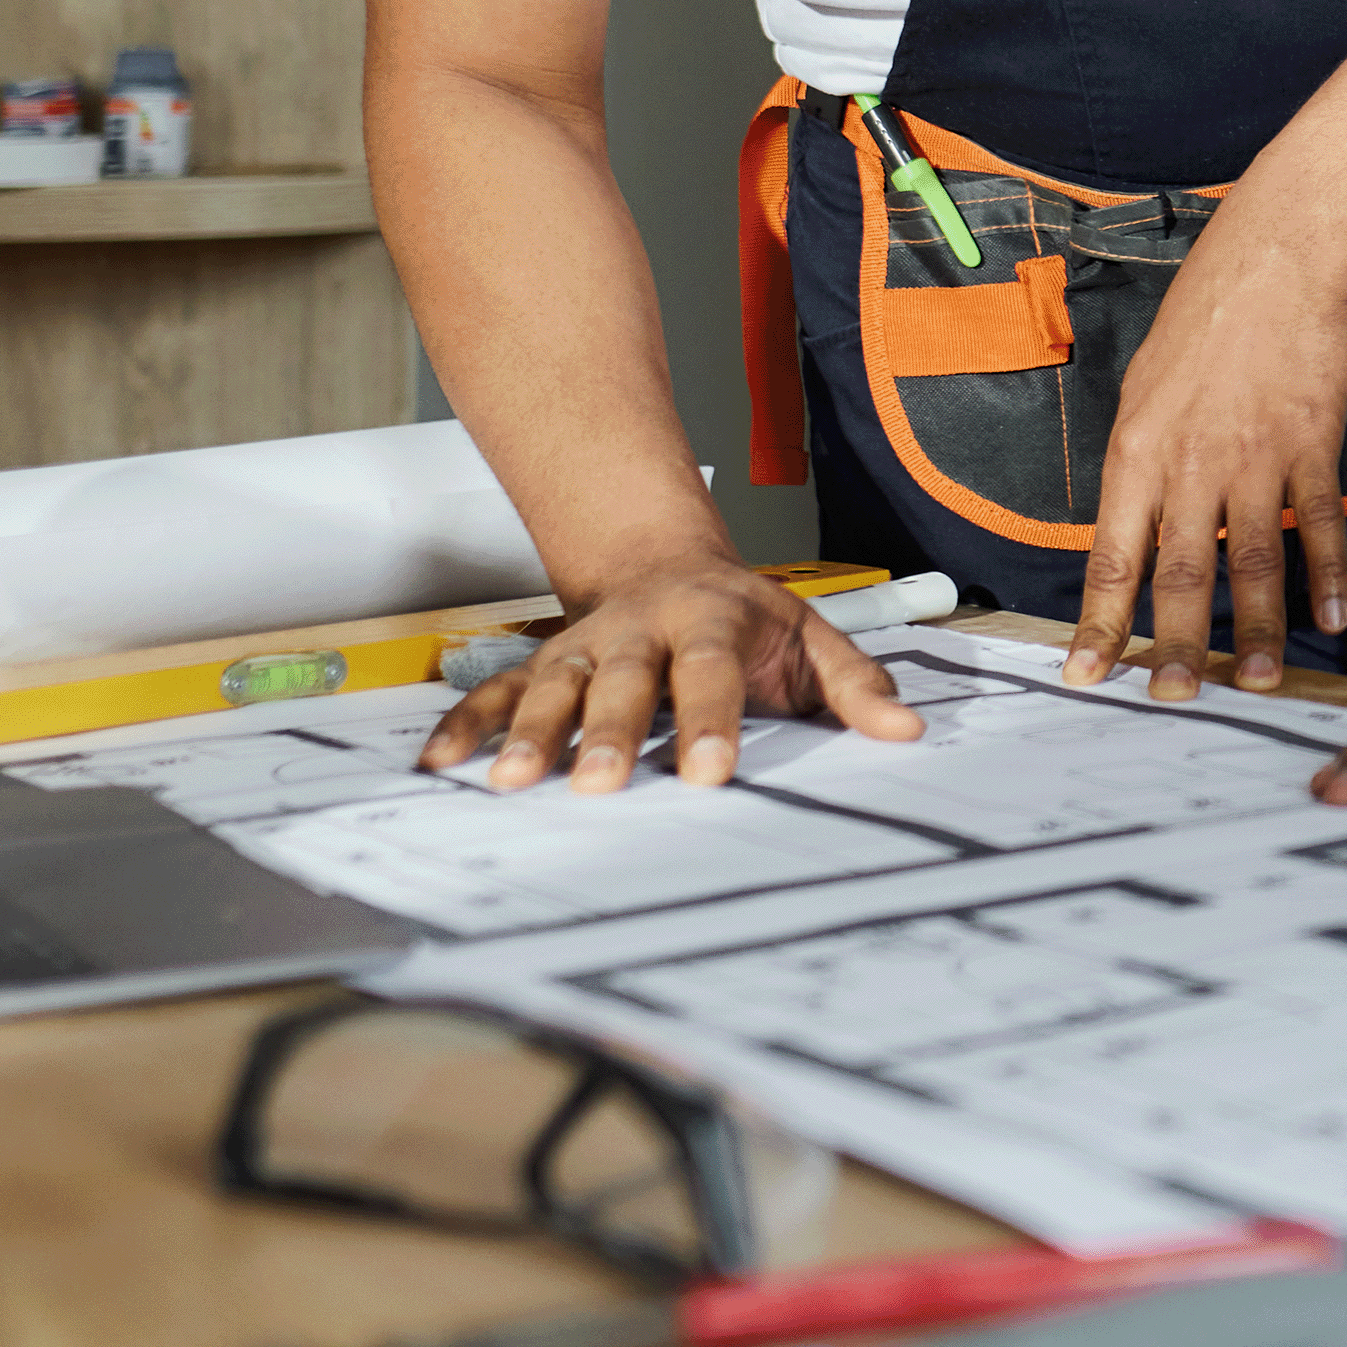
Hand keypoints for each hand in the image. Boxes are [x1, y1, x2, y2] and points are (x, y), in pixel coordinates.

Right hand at [420, 557, 927, 792]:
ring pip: (552, 685)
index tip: (709, 773)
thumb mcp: (809, 637)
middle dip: (610, 734)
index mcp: (711, 622)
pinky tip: (441, 764)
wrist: (665, 562)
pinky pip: (496, 690)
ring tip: (513, 782)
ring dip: (529, 732)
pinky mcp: (543, 663)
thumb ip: (854, 685)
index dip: (710, 722)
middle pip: (624, 682)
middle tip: (601, 785)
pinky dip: (465, 724)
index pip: (712, 674)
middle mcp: (640, 631)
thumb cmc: (743, 619)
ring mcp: (585, 646)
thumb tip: (905, 732)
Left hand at [1067, 211, 1346, 697]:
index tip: (1088, 674)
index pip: (1112, 556)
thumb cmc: (1203, 320)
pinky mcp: (1312, 444)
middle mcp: (1191, 462)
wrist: (1274, 258)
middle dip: (1177, 645)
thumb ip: (1139, 466)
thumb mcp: (1142, 388)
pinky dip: (1330, 574)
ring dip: (1259, 628)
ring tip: (1260, 680)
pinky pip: (1321, 523)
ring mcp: (1256, 456)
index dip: (1100, 622)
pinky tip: (1334, 615)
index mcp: (1137, 452)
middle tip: (1176, 698)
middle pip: (1182, 572)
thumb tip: (1130, 533)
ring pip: (1255, 560)